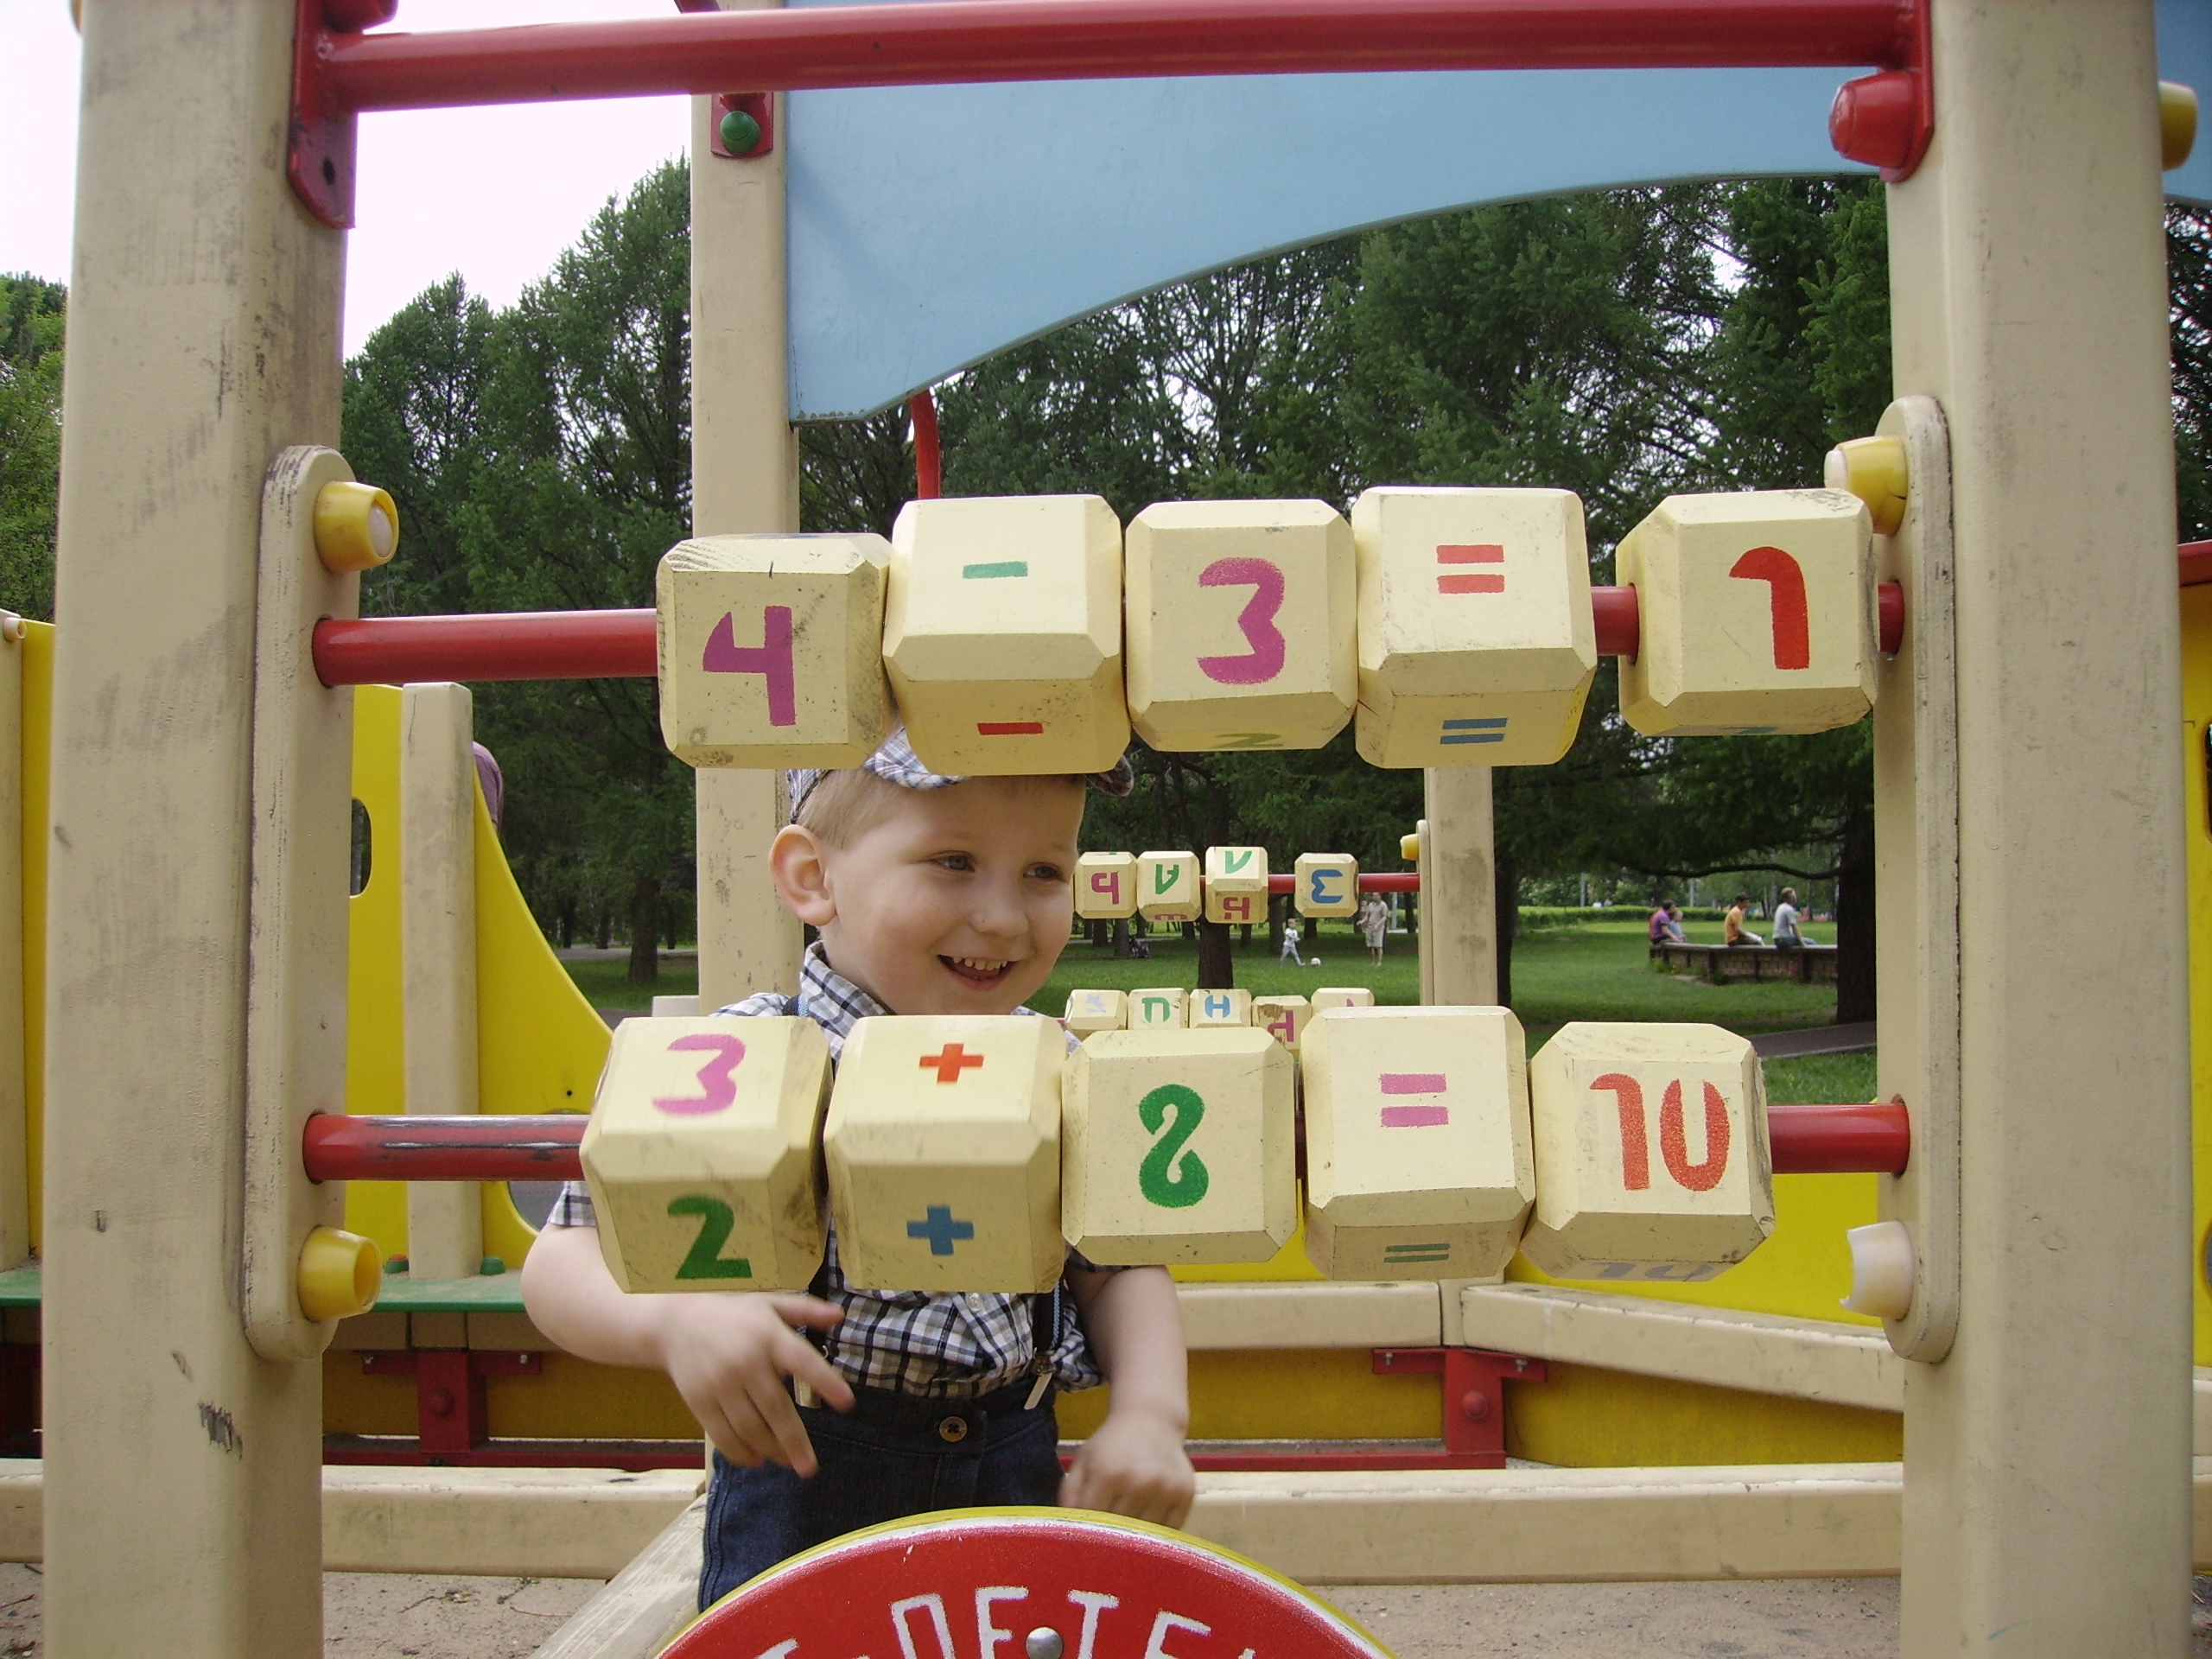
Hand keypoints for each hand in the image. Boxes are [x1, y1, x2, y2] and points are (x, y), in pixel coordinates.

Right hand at [651, 1293, 855, 1476]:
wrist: (675, 1325)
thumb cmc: (732, 1315)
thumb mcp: (769, 1303)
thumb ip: (806, 1310)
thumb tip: (841, 1315)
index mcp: (768, 1336)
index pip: (803, 1360)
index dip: (825, 1382)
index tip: (847, 1403)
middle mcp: (746, 1362)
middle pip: (775, 1408)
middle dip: (794, 1441)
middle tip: (810, 1468)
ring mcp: (720, 1385)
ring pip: (749, 1427)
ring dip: (770, 1450)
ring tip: (787, 1463)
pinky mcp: (700, 1402)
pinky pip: (722, 1434)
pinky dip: (739, 1452)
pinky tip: (755, 1460)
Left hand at [1059, 1404, 1194, 1527]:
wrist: (1151, 1419)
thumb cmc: (1112, 1444)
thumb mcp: (1084, 1460)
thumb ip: (1070, 1493)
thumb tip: (1067, 1529)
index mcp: (1108, 1473)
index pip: (1094, 1521)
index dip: (1087, 1531)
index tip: (1086, 1535)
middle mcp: (1139, 1482)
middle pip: (1119, 1531)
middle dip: (1110, 1536)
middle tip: (1107, 1536)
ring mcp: (1165, 1489)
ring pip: (1144, 1536)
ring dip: (1135, 1537)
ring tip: (1128, 1530)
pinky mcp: (1185, 1494)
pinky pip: (1169, 1531)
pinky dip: (1158, 1535)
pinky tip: (1149, 1526)